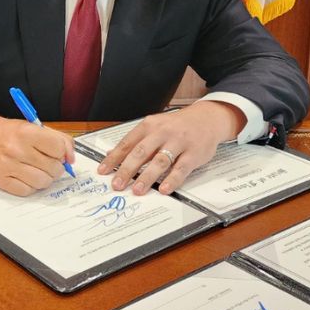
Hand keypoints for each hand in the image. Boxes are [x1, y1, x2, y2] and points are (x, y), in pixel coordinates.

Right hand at [0, 113, 75, 196]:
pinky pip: (27, 192)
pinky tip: (26, 176)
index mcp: (27, 132)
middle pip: (53, 168)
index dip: (62, 153)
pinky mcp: (1, 181)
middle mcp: (16, 149)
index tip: (57, 153)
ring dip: (45, 178)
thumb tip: (71, 159)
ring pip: (43, 182)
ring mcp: (8, 166)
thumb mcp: (35, 127)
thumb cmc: (12, 133)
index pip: (58, 148)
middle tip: (48, 163)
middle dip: (55, 167)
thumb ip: (59, 139)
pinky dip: (31, 186)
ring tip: (38, 170)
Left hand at [97, 101, 245, 195]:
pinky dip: (172, 180)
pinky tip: (164, 189)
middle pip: (141, 152)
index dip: (114, 158)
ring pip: (160, 160)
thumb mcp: (154, 127)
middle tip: (117, 184)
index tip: (103, 171)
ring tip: (137, 190)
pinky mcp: (194, 153)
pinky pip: (181, 168)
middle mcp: (163, 132)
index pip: (127, 143)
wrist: (207, 118)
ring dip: (147, 177)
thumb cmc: (177, 125)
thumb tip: (113, 155)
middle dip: (127, 170)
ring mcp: (179, 142)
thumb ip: (136, 141)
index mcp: (149, 125)